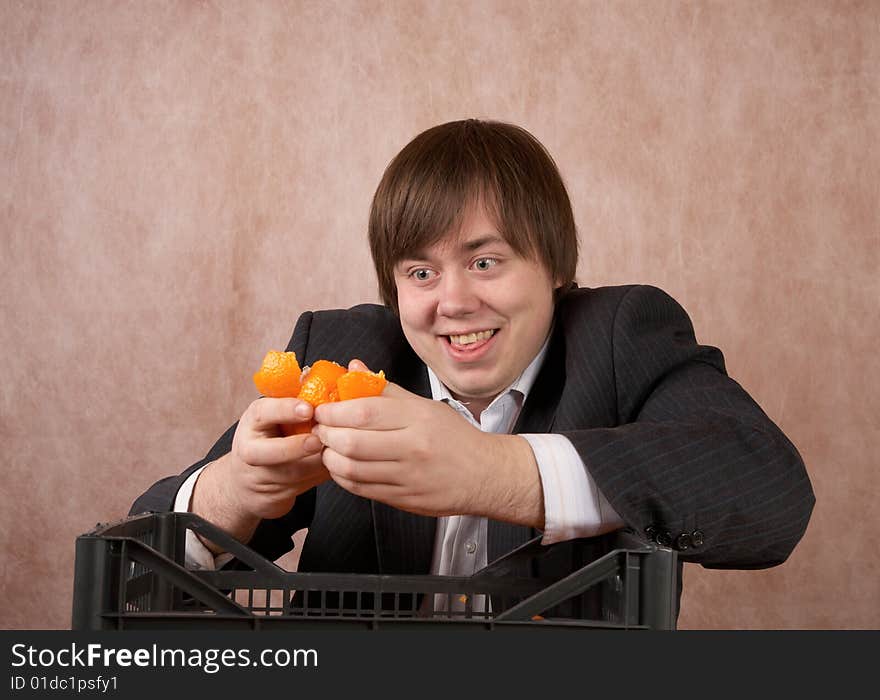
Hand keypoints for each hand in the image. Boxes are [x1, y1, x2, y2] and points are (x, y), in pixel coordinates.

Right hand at [191, 397, 330, 545]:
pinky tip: (338, 466)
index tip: (308, 409)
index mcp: (253, 421)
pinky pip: (304, 486)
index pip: (264, 412)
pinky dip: (322, 476)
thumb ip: (299, 399)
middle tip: (319, 439)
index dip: (286, 409)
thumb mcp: (276, 415)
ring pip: (292, 474)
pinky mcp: (274, 496)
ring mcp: (260, 476)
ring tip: (338, 452)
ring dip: (317, 464)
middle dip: (296, 446)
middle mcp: (250, 449)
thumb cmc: (271, 437)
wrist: (246, 482)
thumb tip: (341, 374)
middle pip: (268, 452)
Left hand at [312, 362, 543, 524]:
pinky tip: (342, 467)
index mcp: (418, 419)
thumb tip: (353, 368)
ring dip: (330, 457)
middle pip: (352, 442)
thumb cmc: (454, 437)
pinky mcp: (404, 499)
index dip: (334, 410)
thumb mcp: (425, 406)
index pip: (364, 411)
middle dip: (326, 434)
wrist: (485, 475)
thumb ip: (386, 390)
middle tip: (320, 428)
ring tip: (329, 447)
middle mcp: (412, 448)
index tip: (322, 409)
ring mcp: (408, 477)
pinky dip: (343, 477)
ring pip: (352, 469)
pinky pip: (361, 489)